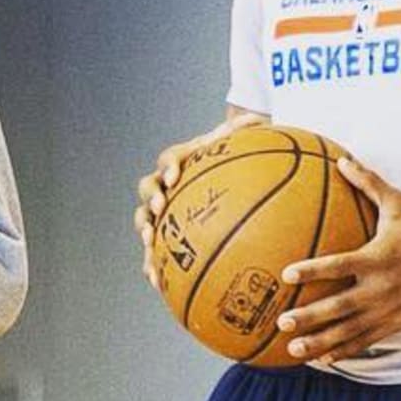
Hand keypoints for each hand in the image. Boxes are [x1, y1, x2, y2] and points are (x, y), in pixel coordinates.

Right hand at [137, 113, 265, 288]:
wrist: (214, 176)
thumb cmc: (225, 160)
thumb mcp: (234, 145)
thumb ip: (242, 133)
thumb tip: (257, 118)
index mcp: (179, 161)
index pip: (168, 160)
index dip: (168, 168)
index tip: (174, 178)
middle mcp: (164, 185)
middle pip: (148, 187)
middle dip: (151, 198)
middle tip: (158, 208)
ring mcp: (160, 210)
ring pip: (144, 219)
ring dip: (145, 230)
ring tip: (149, 243)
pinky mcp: (163, 233)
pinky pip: (154, 249)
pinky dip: (152, 264)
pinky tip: (156, 282)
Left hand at [275, 156, 400, 364]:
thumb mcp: (399, 203)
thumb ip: (369, 183)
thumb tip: (342, 159)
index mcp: (378, 257)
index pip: (339, 265)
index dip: (312, 270)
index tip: (286, 274)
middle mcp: (382, 287)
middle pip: (339, 306)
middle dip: (310, 317)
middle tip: (283, 323)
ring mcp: (389, 308)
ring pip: (349, 330)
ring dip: (321, 342)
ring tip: (294, 350)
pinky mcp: (397, 321)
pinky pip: (367, 339)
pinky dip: (345, 350)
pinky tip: (323, 359)